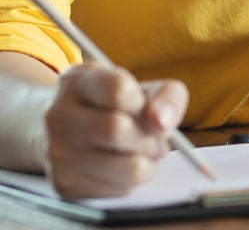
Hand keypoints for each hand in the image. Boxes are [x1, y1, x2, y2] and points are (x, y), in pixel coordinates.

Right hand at [44, 62, 188, 198]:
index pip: (117, 90)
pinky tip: (123, 166)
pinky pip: (119, 190)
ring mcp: (58, 153)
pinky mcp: (65, 186)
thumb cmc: (117, 106)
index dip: (142, 102)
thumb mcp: (142, 87)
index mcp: (77, 82)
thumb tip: (162, 122)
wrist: (71, 132)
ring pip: (126, 167)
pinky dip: (132, 180)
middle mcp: (59, 116)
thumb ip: (166, 96)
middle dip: (149, 137)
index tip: (144, 107)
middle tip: (154, 137)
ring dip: (147, 162)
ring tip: (142, 152)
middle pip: (117, 130)